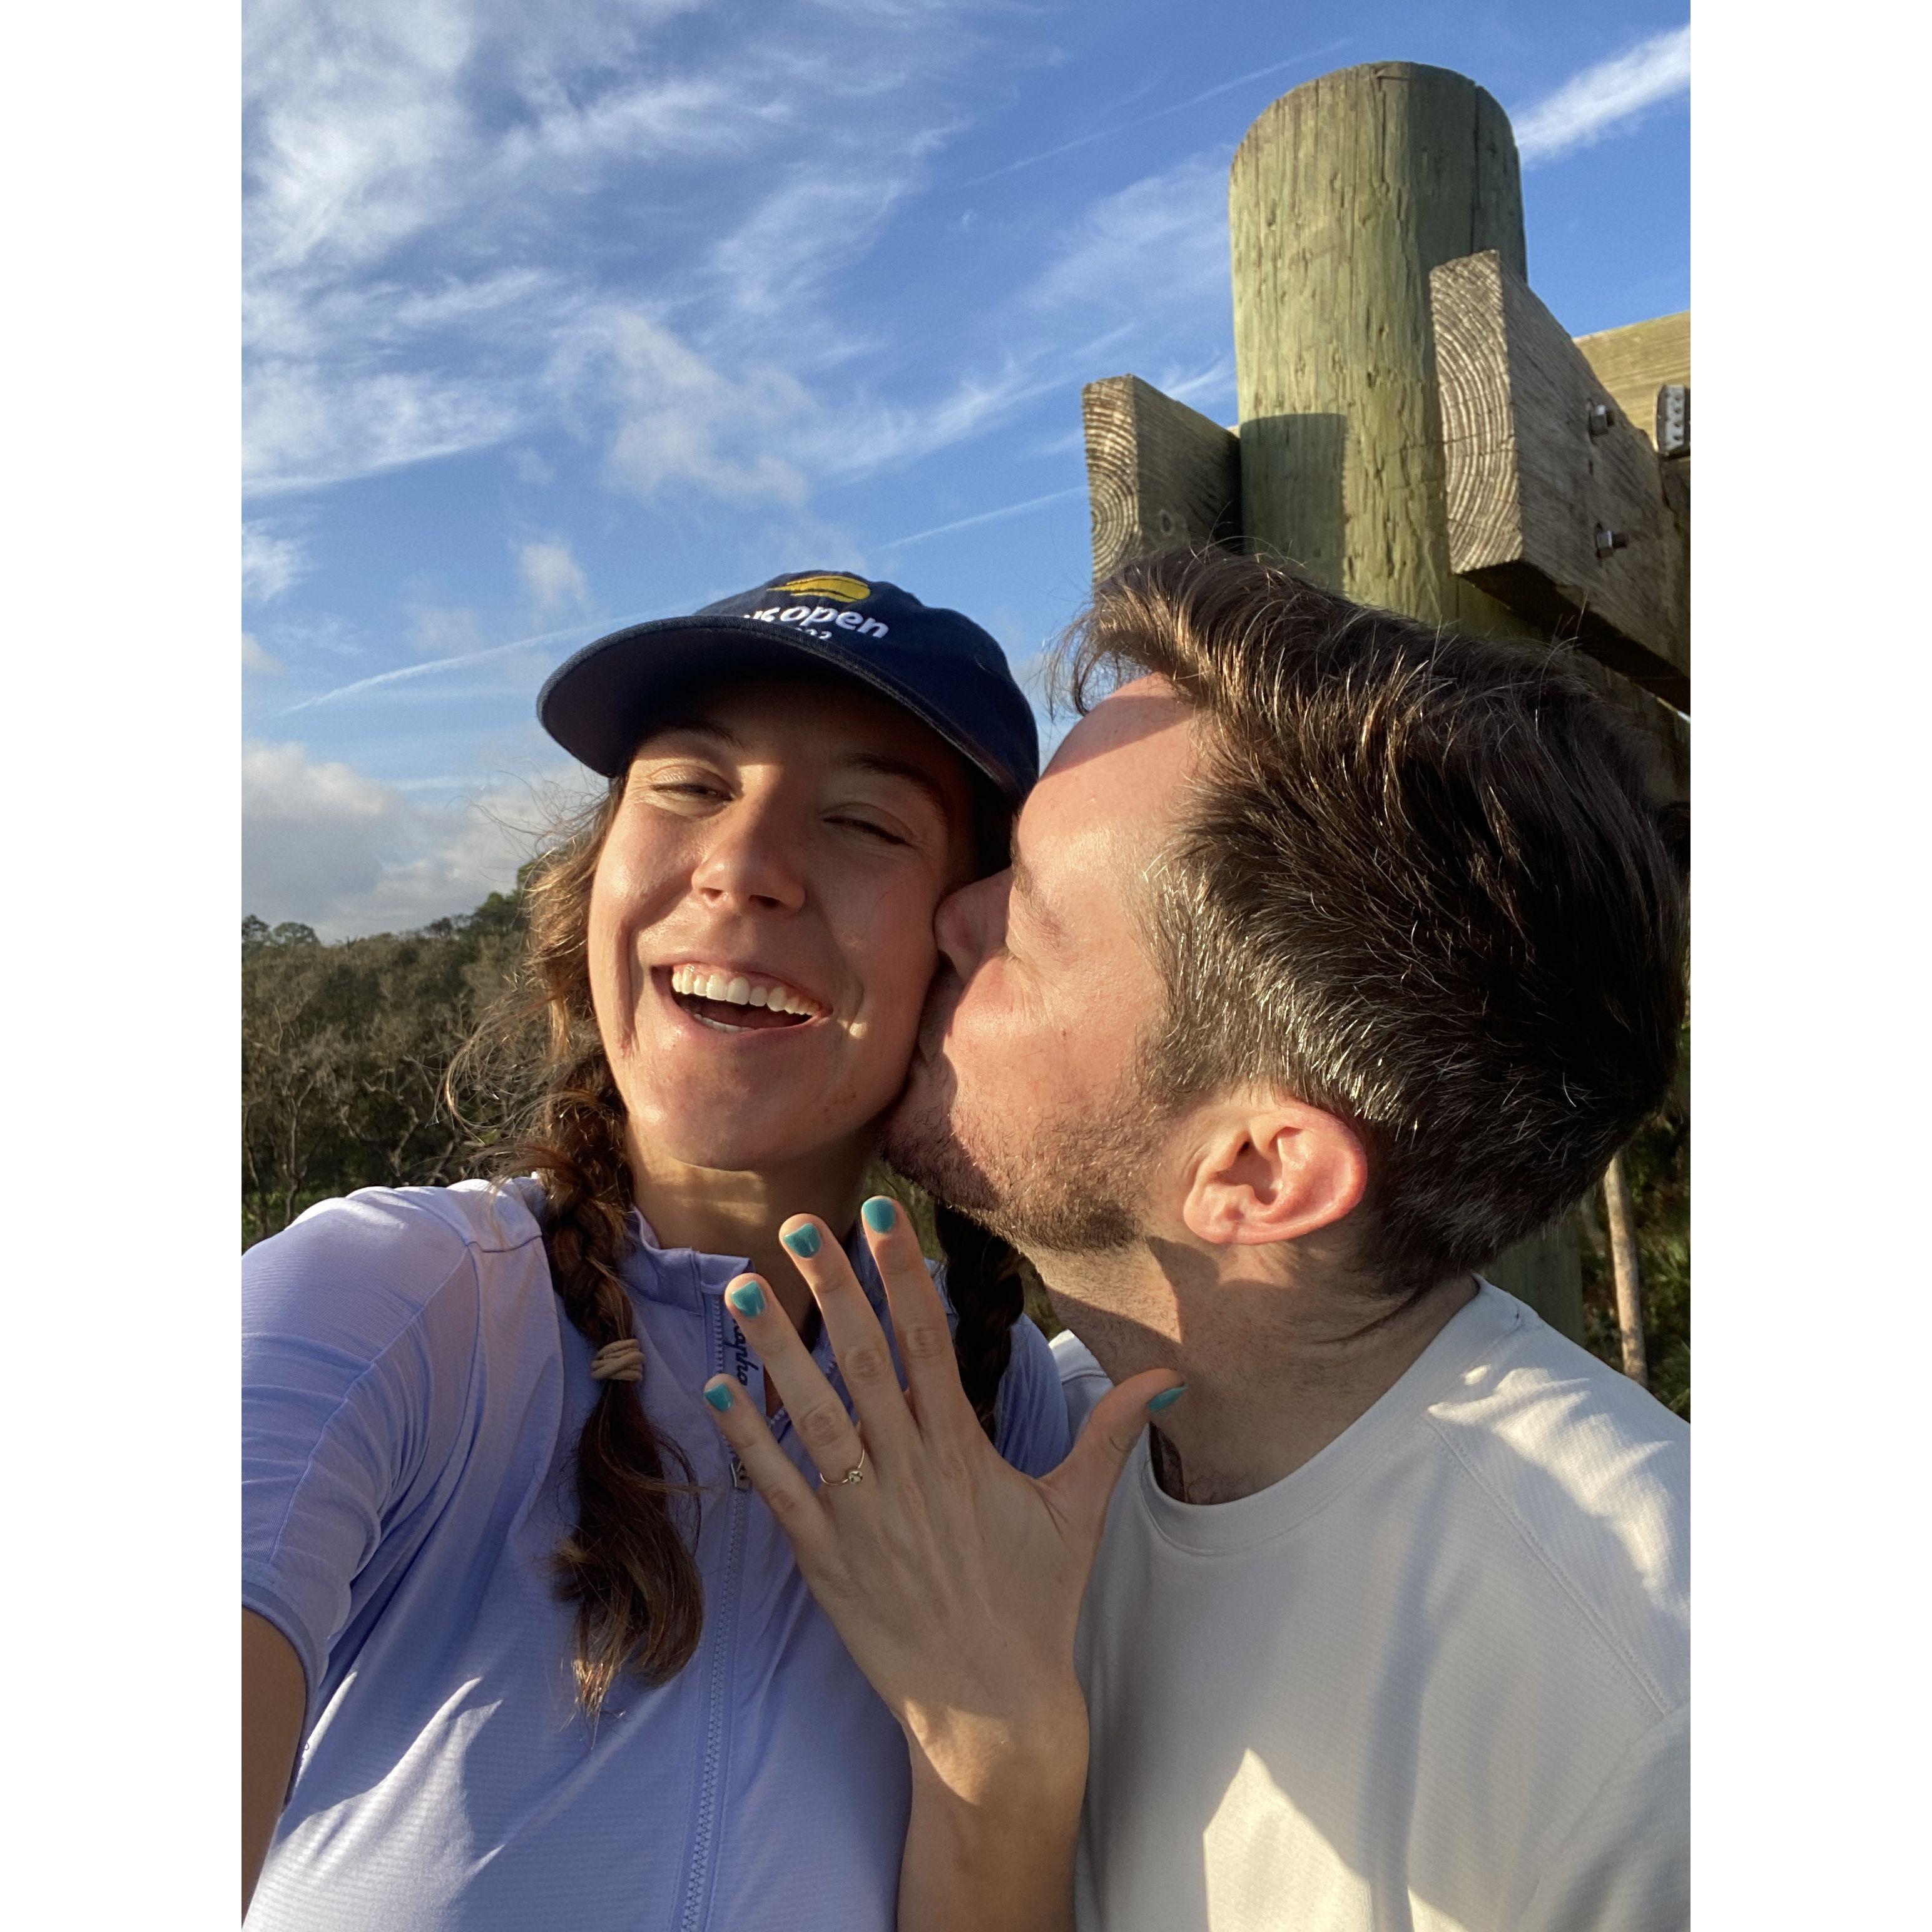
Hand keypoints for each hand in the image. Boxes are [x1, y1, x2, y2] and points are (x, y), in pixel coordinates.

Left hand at [699, 1196, 1182, 1805]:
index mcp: (964, 1453)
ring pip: (813, 1416)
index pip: (930, 1343)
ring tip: (742, 1288)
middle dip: (833, 1289)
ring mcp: (862, 1517)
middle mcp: (909, 1474)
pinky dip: (747, 1440)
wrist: (993, 1714)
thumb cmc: (1034, 1608)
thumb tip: (1165, 1376)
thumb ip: (1108, 1435)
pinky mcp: (825, 1562)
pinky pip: (778, 1490)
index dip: (904, 1277)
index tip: (882, 1219)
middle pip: (867, 1362)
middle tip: (800, 1226)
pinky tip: (716, 1389)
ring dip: (776, 1351)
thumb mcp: (1078, 1514)